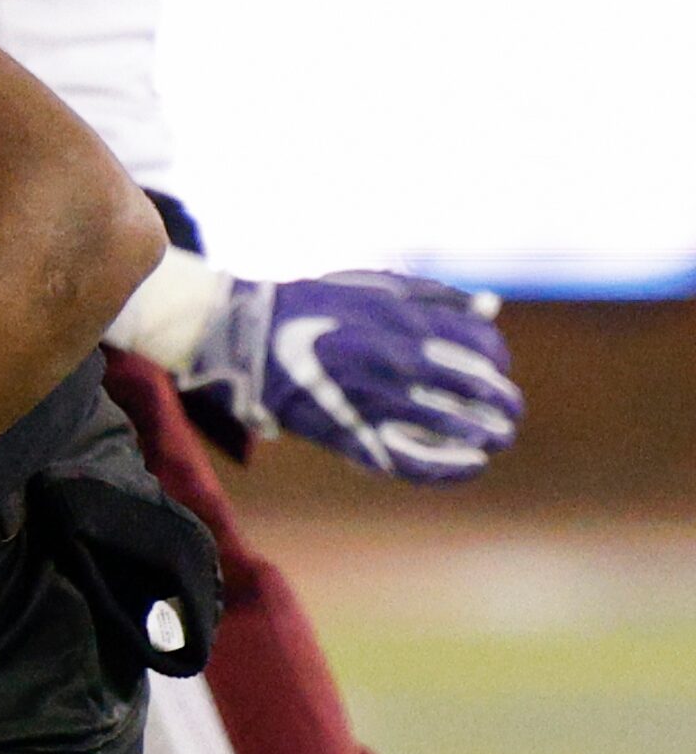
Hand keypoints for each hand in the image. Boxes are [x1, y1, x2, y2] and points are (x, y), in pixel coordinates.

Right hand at [181, 272, 521, 483]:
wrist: (244, 334)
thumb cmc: (313, 304)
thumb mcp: (372, 284)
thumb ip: (434, 295)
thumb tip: (492, 307)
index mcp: (402, 320)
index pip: (481, 344)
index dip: (497, 359)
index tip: (494, 366)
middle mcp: (395, 360)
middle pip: (476, 388)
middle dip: (502, 403)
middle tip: (508, 411)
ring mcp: (374, 400)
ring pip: (452, 426)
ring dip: (485, 435)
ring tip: (495, 438)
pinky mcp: (351, 434)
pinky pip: (412, 461)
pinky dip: (448, 469)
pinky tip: (471, 466)